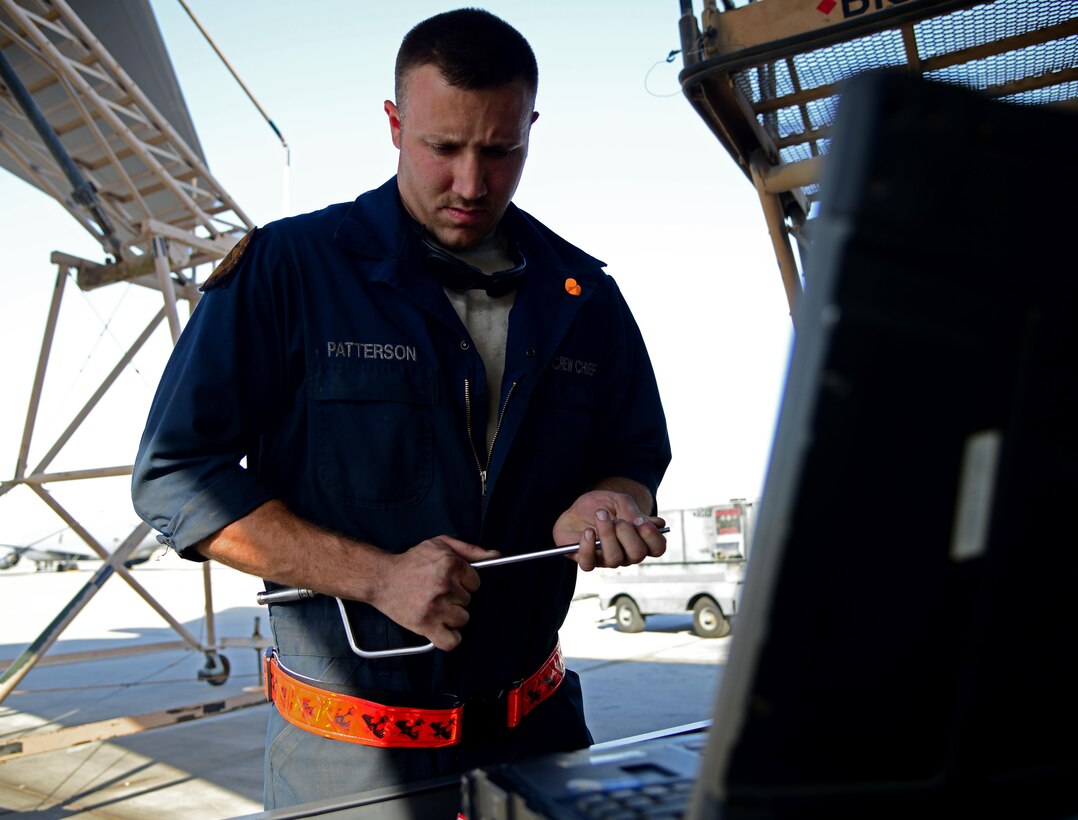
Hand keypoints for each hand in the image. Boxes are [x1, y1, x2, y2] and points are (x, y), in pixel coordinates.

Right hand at [368, 536, 499, 651]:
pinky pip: (451, 641)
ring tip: (435, 606)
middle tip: (437, 592)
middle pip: (468, 601)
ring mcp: (435, 607)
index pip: (476, 583)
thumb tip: (495, 556)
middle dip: (456, 598)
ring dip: (452, 615)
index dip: (464, 583)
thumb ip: (470, 550)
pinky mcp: (425, 625)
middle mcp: (445, 585)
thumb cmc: (412, 561)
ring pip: (463, 619)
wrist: (381, 578)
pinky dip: (449, 638)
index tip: (449, 582)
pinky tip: (441, 627)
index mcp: (451, 565)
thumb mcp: (441, 544)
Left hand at [552, 490, 665, 571]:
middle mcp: (627, 554)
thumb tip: (651, 523)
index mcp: (640, 540)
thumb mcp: (619, 501)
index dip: (653, 537)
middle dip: (627, 533)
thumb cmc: (602, 506)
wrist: (578, 509)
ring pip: (614, 558)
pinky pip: (589, 564)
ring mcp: (607, 560)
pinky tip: (588, 531)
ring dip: (607, 534)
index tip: (641, 521)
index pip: (657, 548)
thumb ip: (632, 511)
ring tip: (600, 516)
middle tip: (617, 519)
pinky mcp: (587, 560)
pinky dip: (588, 547)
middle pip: (637, 554)